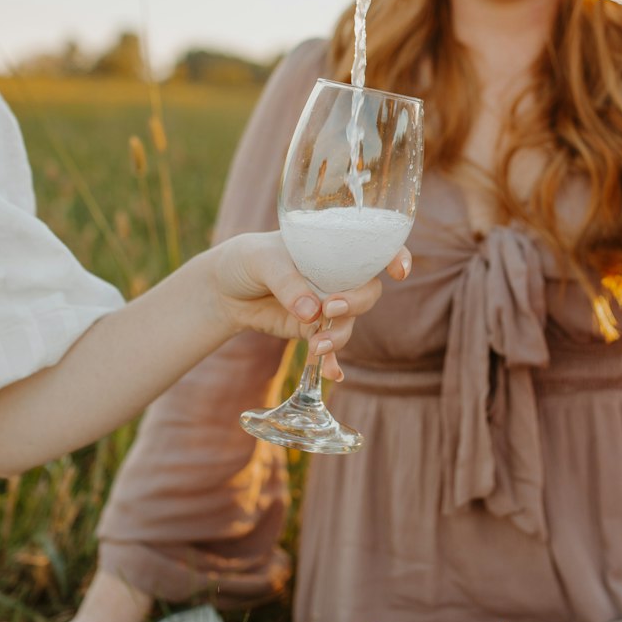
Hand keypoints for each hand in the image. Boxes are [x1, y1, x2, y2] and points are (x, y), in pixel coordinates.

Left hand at [208, 232, 411, 380]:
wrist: (224, 290)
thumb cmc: (247, 260)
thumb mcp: (262, 261)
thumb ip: (287, 282)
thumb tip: (312, 312)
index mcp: (332, 247)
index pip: (374, 247)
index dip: (395, 256)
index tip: (398, 271)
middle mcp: (337, 276)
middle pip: (367, 291)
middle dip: (356, 303)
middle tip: (330, 309)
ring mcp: (328, 305)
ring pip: (350, 322)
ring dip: (339, 336)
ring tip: (316, 345)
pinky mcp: (313, 329)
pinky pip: (331, 347)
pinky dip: (332, 362)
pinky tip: (332, 375)